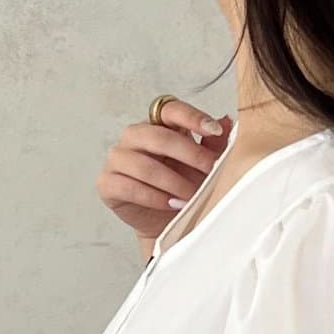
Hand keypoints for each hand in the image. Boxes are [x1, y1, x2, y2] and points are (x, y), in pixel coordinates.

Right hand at [96, 100, 232, 241]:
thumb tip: (226, 122)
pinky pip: (128, 187)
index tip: (213, 131)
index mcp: (157, 124)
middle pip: (158, 136)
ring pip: (143, 165)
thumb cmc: (182, 191)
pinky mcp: (107, 184)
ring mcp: (117, 158)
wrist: (166, 225)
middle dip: (189, 154)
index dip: (191, 116)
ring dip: (172, 182)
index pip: (169, 108)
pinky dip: (152, 197)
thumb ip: (212, 145)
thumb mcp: (202, 167)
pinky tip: (170, 204)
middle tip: (211, 171)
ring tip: (192, 197)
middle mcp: (134, 137)